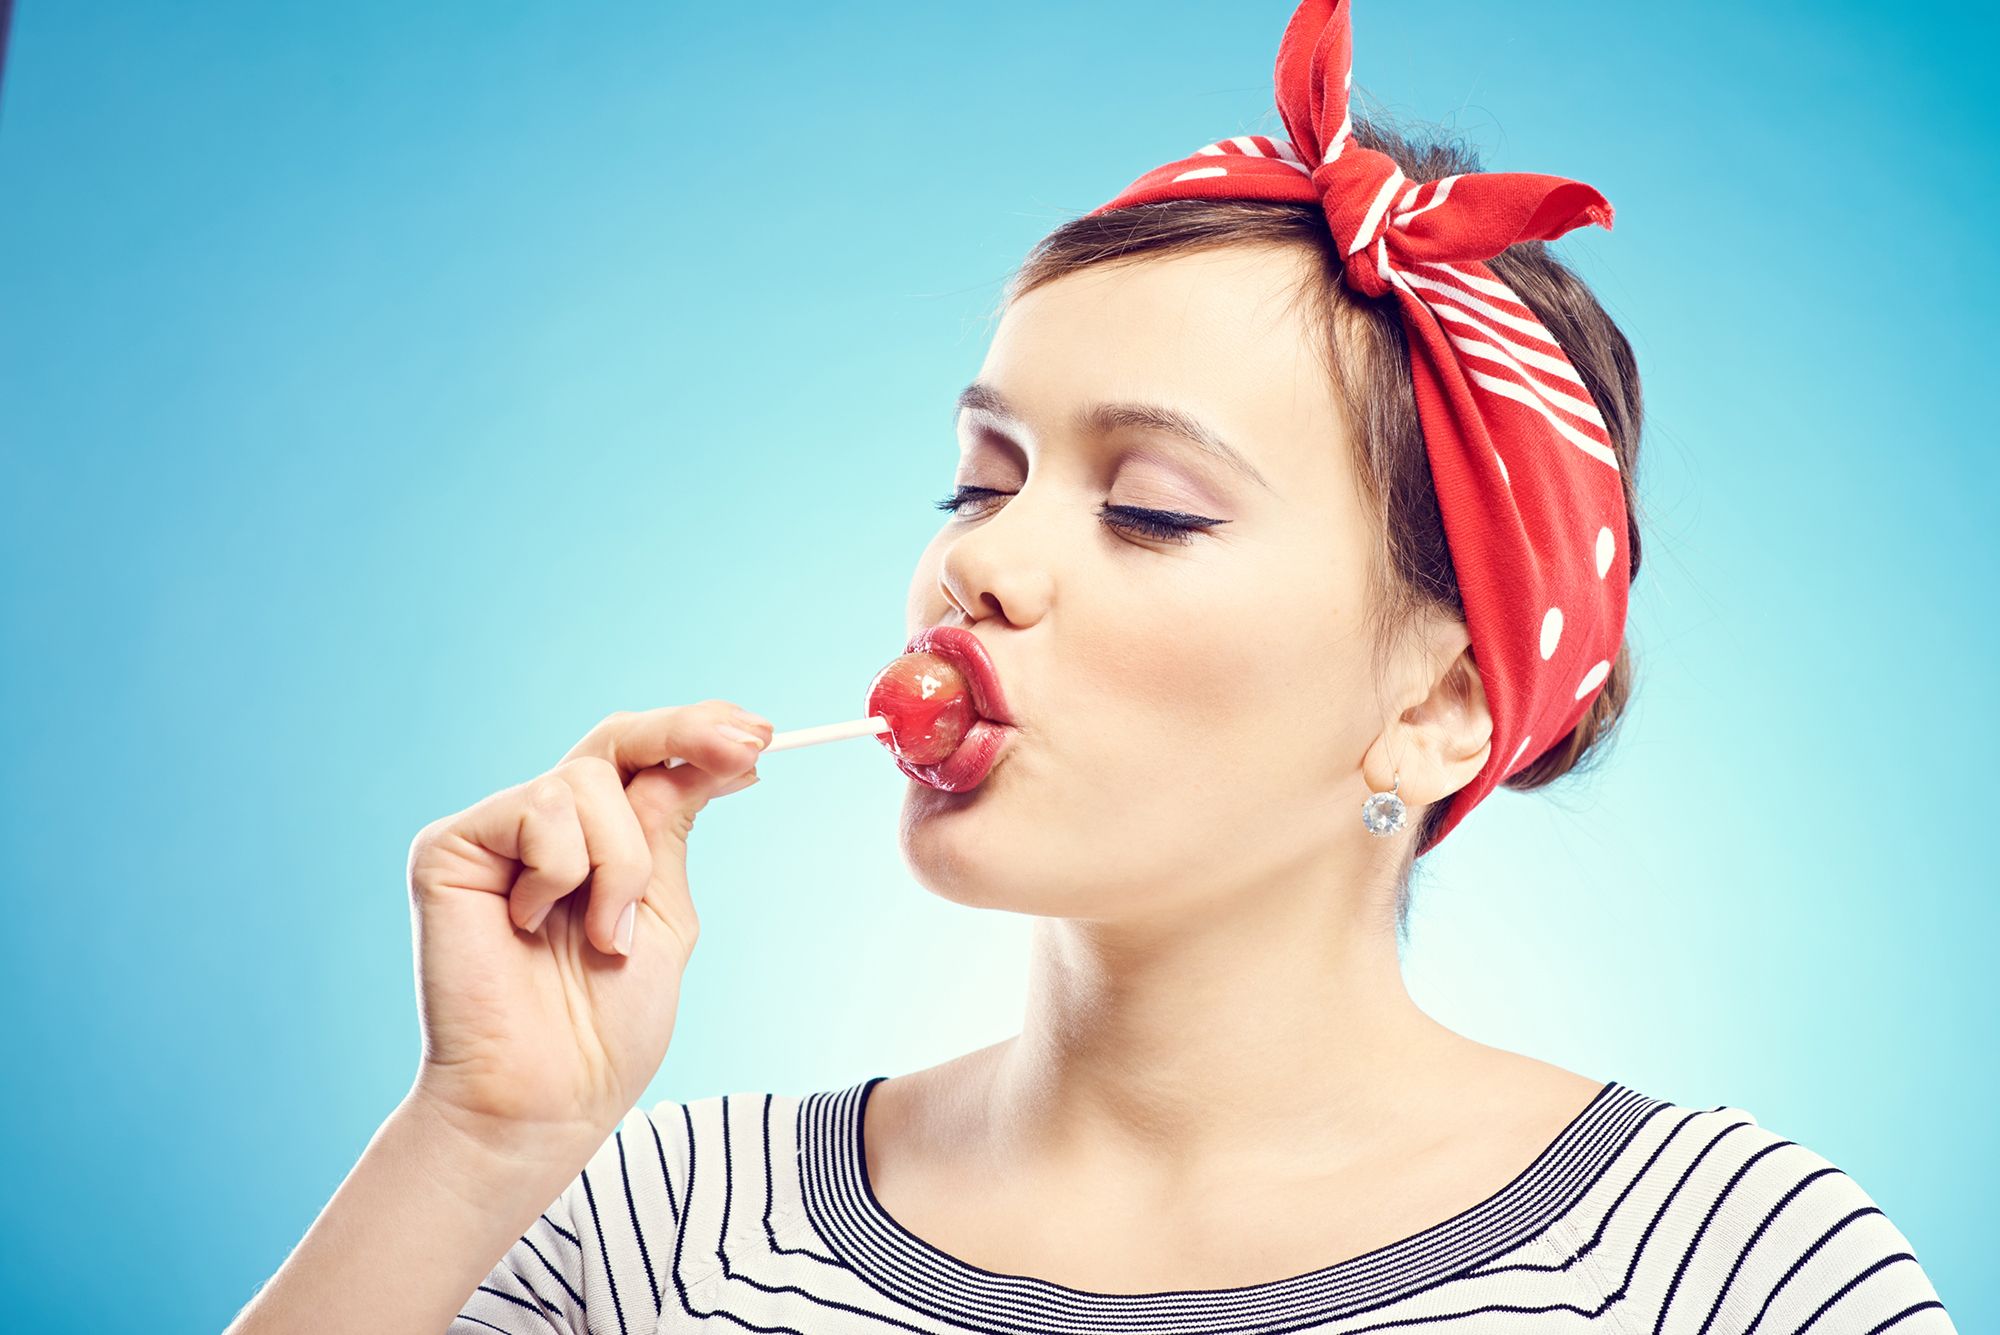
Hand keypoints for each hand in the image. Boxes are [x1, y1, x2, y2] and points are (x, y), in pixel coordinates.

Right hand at [402, 700, 770, 1149]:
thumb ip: (668, 834)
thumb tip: (713, 758)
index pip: (644, 763)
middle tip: (747, 746)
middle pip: (616, 740)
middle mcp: (543, 827)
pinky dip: (562, 872)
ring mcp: (494, 833)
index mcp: (596, 844)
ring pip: (589, 785)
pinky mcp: (449, 847)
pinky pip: (539, 810)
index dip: (698, 736)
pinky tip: (531, 925)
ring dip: (620, 867)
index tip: (762, 736)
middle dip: (685, 734)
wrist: (545, 1099)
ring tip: (602, 939)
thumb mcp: (662, 915)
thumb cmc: (603, 1030)